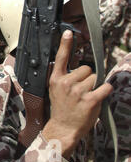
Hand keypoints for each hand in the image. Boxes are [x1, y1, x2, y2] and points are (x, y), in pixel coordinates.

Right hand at [42, 30, 112, 158]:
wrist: (63, 128)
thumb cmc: (61, 109)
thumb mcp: (55, 90)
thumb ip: (62, 77)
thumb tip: (76, 66)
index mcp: (56, 79)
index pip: (61, 57)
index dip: (65, 44)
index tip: (68, 33)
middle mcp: (66, 83)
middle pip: (86, 68)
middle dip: (87, 77)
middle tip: (81, 90)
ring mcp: (78, 92)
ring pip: (95, 78)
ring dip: (95, 86)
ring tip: (86, 97)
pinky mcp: (90, 100)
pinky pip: (105, 87)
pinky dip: (105, 91)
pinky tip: (98, 97)